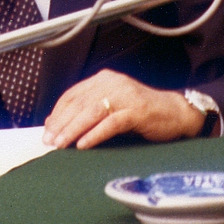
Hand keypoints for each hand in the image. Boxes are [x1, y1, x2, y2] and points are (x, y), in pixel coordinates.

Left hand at [42, 69, 203, 149]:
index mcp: (104, 79)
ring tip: (61, 144)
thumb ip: (87, 111)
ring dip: (73, 129)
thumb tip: (55, 123)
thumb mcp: (111, 107)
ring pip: (92, 112)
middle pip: (79, 103)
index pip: (73, 94)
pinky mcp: (137, 111)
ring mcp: (126, 96)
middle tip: (50, 140)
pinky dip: (95, 134)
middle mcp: (113, 83)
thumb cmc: (141, 112)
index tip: (47, 130)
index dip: (57, 112)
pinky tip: (83, 145)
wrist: (176, 112)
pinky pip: (111, 123)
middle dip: (61, 123)